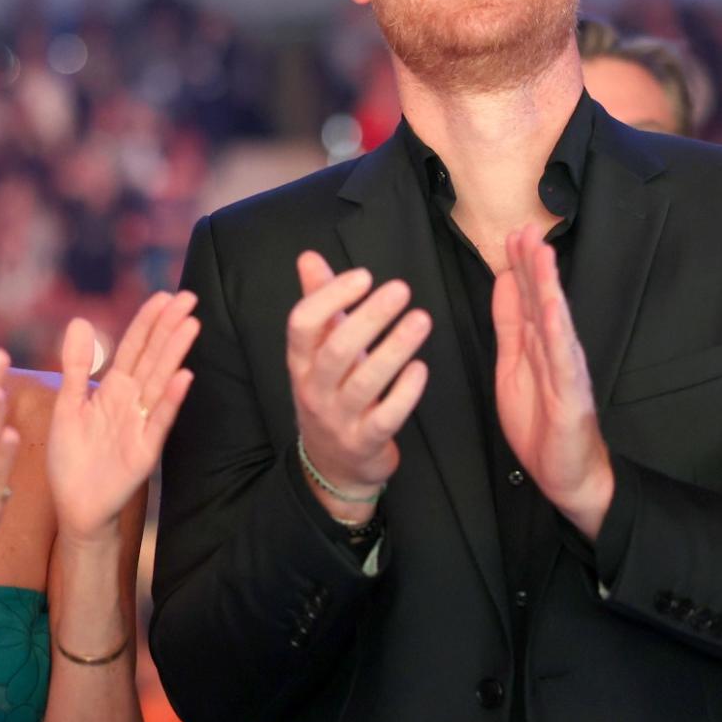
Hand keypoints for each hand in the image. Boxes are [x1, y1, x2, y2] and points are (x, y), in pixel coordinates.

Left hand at [47, 291, 197, 541]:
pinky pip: (159, 421)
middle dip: (169, 327)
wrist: (76, 506)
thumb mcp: (67, 405)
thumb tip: (81, 321)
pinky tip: (185, 376)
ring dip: (175, 354)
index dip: (147, 321)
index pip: (133, 347)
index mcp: (112, 389)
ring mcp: (141, 424)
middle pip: (153, 357)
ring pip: (160, 382)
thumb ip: (76, 366)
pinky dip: (172, 399)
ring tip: (191, 325)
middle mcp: (131, 402)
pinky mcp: (144, 450)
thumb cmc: (71, 458)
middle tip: (189, 297)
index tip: (164, 295)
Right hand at [287, 252, 430, 515]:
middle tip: (402, 289)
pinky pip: (385, 416)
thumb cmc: (330, 393)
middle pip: (336, 349)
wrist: (333, 464)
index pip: (302, 324)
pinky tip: (420, 368)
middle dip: (369, 317)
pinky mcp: (365, 441)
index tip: (364, 276)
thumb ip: (318, 303)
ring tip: (421, 319)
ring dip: (394, 348)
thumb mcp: (318, 352)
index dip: (330, 296)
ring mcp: (338, 418)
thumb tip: (308, 257)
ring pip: (364, 382)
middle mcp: (313, 389)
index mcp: (300, 362)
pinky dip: (404, 392)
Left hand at [492, 224, 613, 537]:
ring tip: (542, 254)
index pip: (528, 298)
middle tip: (526, 229)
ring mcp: (566, 370)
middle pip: (543, 300)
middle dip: (534, 264)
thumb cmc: (540, 421)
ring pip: (556, 321)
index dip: (520, 267)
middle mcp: (555, 350)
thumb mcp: (512, 365)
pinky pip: (564, 360)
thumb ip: (510, 325)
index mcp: (537, 344)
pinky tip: (554, 308)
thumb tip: (506, 283)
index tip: (513, 234)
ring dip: (548, 286)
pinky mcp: (573, 395)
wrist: (566, 473)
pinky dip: (559, 333)